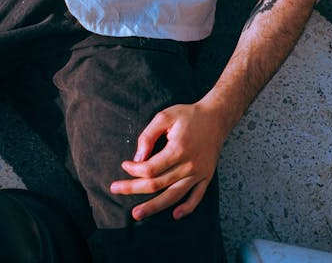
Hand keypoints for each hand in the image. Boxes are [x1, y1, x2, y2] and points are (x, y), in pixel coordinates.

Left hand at [110, 101, 225, 221]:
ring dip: (154, 206)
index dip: (134, 169)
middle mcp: (189, 165)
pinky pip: (197, 197)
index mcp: (178, 149)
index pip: (150, 168)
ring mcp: (199, 173)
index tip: (125, 165)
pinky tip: (175, 215)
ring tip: (137, 214)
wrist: (216, 117)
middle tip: (115, 190)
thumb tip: (138, 158)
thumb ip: (149, 135)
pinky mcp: (206, 176)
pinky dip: (187, 208)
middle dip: (133, 188)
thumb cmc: (188, 115)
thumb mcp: (165, 116)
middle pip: (158, 184)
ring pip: (174, 195)